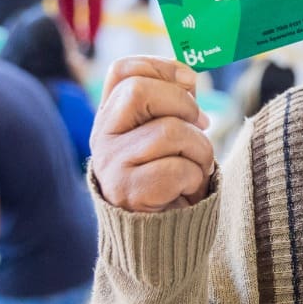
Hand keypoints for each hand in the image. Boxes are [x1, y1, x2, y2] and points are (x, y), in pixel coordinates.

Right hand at [91, 57, 214, 212]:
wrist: (154, 237)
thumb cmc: (165, 177)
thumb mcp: (160, 135)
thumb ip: (169, 105)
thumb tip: (190, 80)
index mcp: (110, 116)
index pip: (123, 70)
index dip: (160, 66)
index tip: (190, 82)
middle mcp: (102, 136)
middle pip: (140, 91)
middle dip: (183, 104)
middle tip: (200, 125)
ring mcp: (111, 164)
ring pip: (169, 131)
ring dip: (200, 148)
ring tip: (197, 165)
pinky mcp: (128, 192)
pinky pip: (178, 169)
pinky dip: (195, 178)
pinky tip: (187, 188)